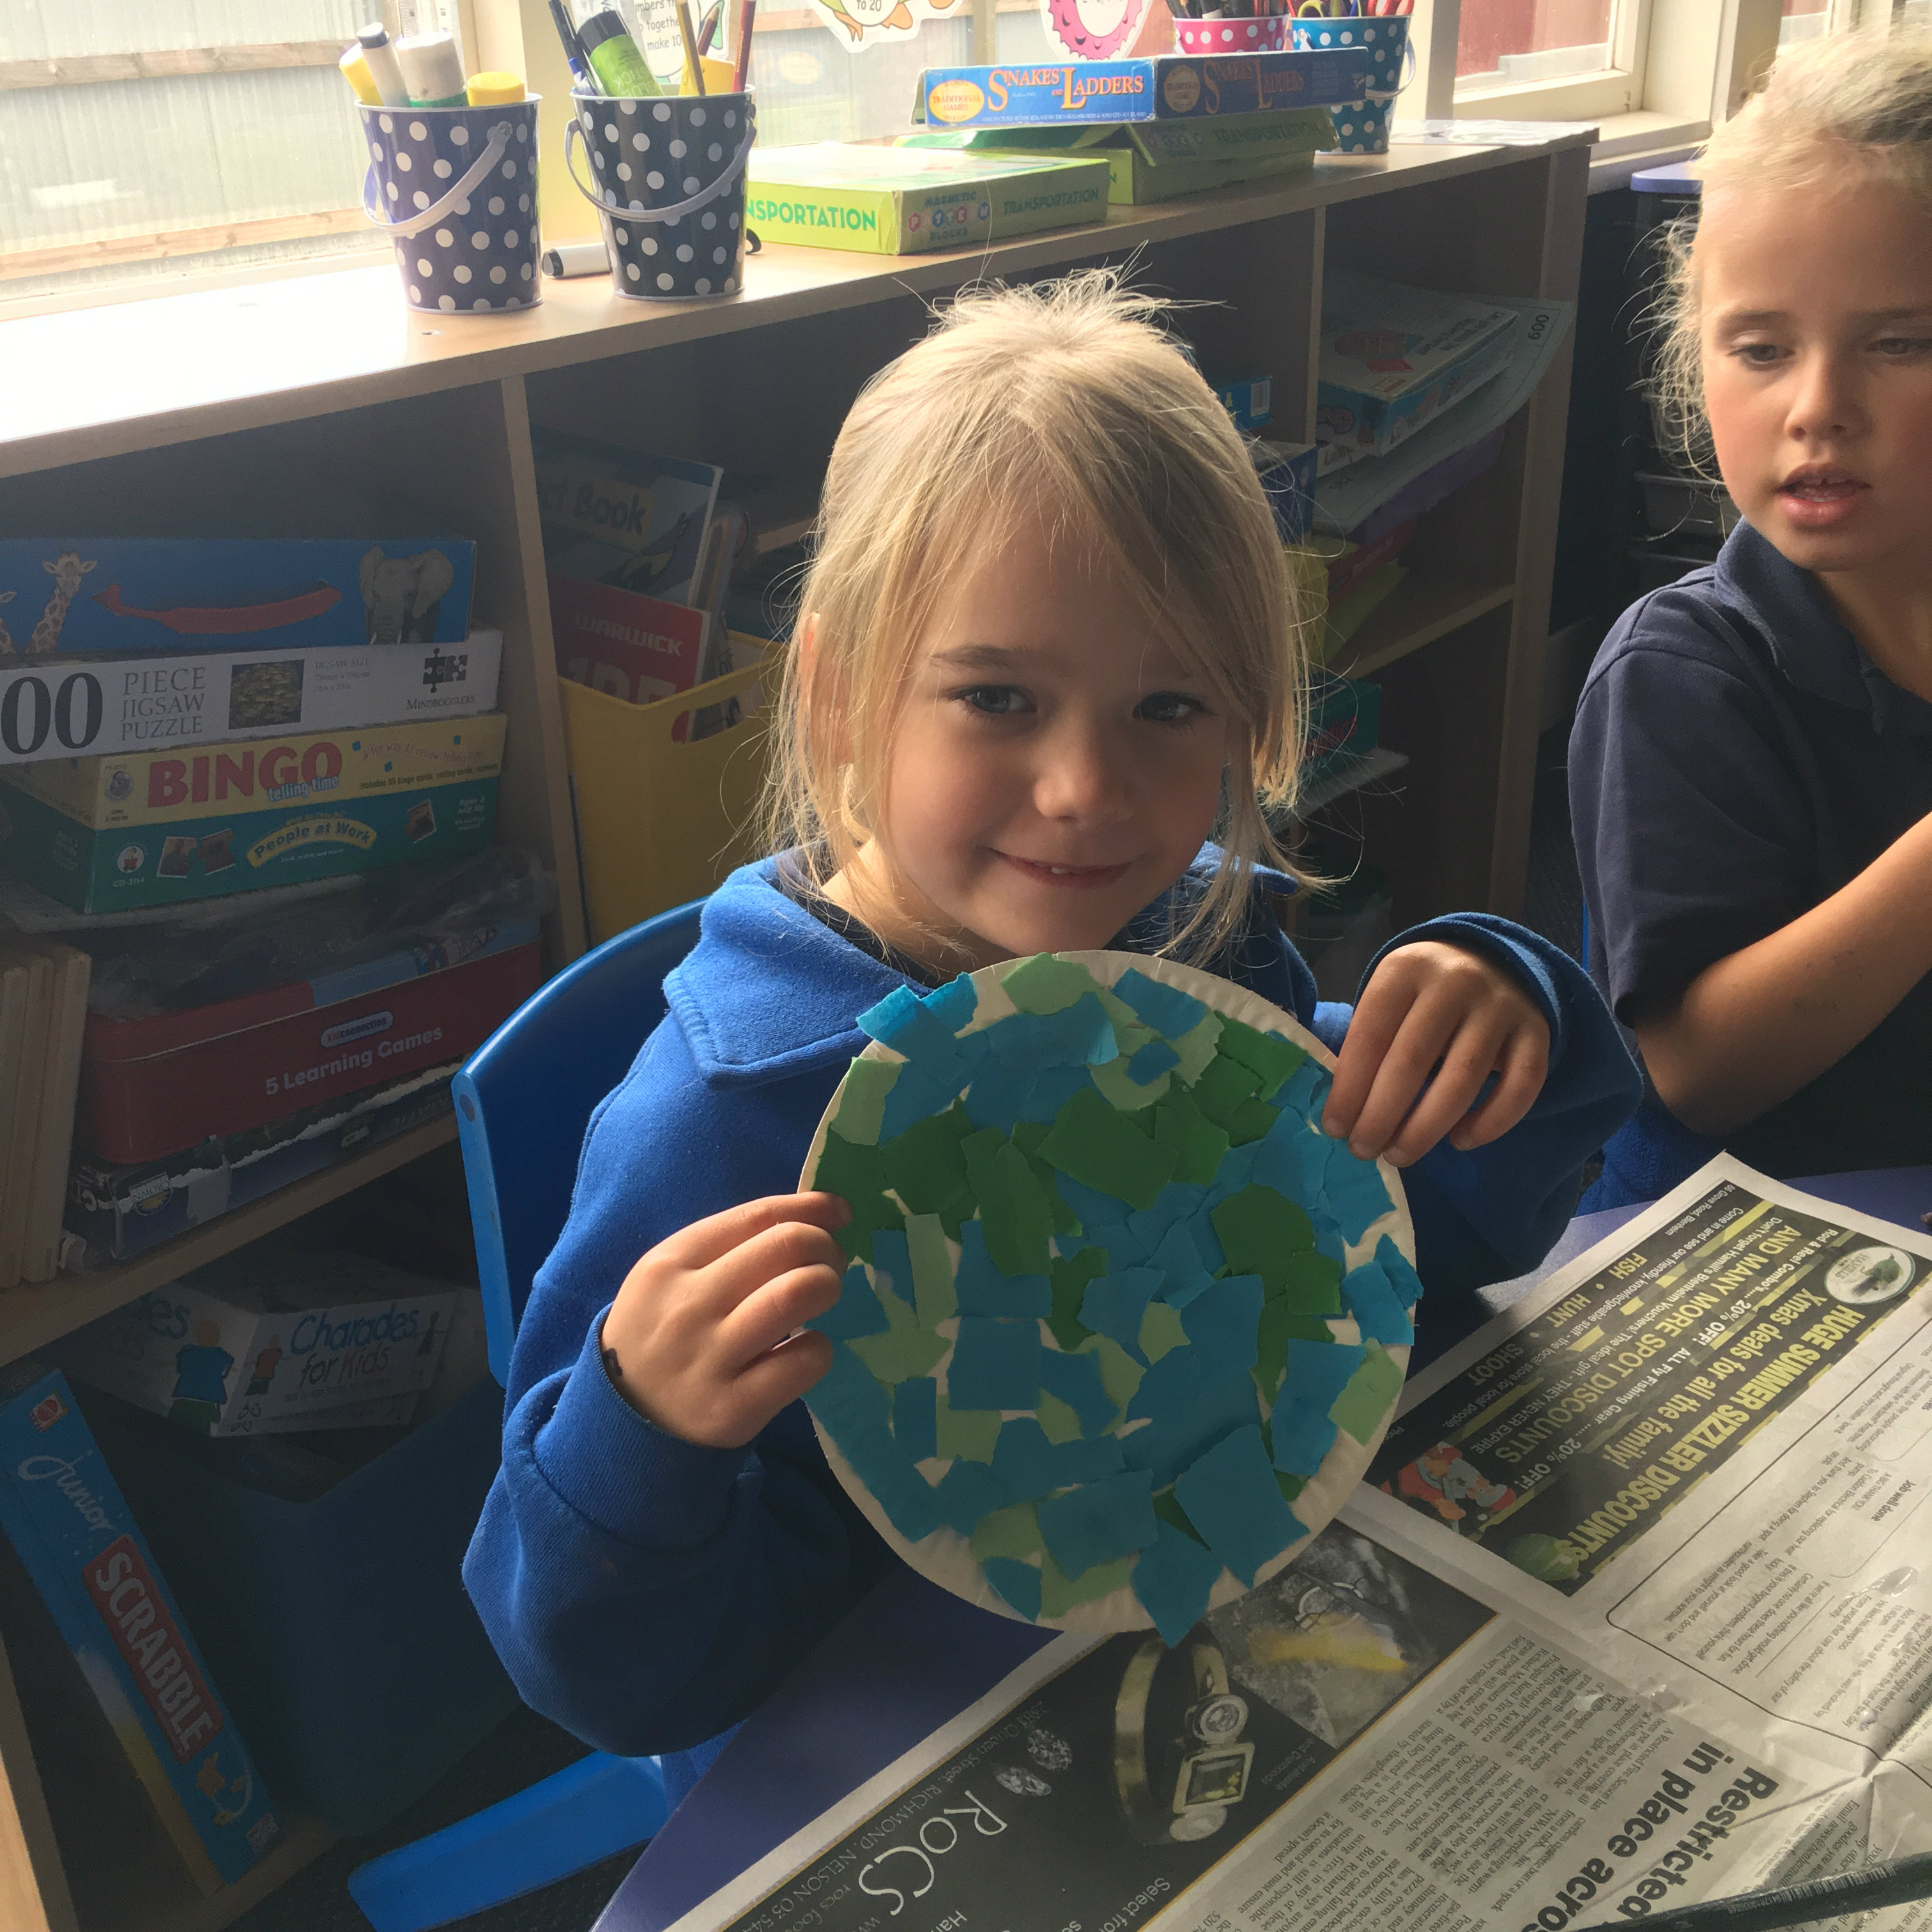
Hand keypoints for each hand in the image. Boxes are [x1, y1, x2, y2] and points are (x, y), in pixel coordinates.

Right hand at [598, 1193, 849, 1447]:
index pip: (757, 1215)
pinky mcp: (733, 1408)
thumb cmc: (663, 1332)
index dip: (811, 1208)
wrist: (624, 1419)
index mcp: (670, 1261)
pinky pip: (803, 1361)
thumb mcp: (673, 1277)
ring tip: (822, 1299)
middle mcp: (687, 1305)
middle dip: (826, 1248)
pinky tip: (805, 1351)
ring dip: (826, 1288)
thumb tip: (817, 1215)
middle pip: (786, 1246)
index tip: (840, 1214)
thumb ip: (732, 1245)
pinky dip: (819, 1349)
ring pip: (797, 1294)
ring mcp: (709, 1359)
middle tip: (831, 1266)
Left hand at [1322, 941, 1548, 1166]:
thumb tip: (1344, 1112)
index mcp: (1406, 969)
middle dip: (1381, 1115)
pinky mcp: (1536, 1033)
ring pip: (1463, 1079)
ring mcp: (1500, 1007)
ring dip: (1426, 1128)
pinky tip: (1459, 1141)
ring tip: (1399, 1154)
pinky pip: (1520, 1087)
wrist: (1494, 960)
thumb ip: (1368, 1042)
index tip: (1335, 1128)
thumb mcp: (1390, 997)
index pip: (1370, 1035)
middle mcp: (1455, 982)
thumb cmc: (1423, 994)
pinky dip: (1490, 1123)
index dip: (1350, 1087)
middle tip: (1363, 1149)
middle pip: (1412, 1060)